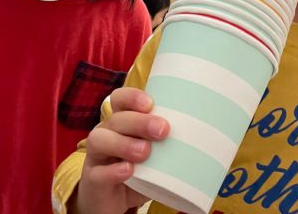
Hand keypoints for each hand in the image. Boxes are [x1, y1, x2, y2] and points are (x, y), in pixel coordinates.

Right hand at [73, 87, 169, 213]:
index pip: (119, 99)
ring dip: (124, 144)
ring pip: (100, 140)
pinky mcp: (93, 179)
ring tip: (145, 152)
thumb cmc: (137, 169)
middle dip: (139, 121)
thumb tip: (204, 133)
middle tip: (162, 130)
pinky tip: (129, 170)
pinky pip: (98, 172)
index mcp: (121, 121)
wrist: (113, 201)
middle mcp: (106, 132)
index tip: (150, 103)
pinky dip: (113, 171)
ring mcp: (96, 156)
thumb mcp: (153, 152)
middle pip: (116, 119)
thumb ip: (166, 141)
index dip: (132, 97)